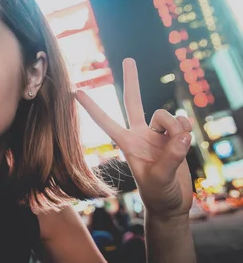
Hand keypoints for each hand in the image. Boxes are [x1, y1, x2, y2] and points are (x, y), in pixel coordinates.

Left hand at [76, 58, 193, 219]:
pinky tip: (186, 141)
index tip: (75, 92)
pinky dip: (186, 130)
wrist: (172, 203)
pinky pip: (183, 122)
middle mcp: (141, 134)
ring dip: (175, 127)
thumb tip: (182, 135)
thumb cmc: (157, 194)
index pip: (106, 121)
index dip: (91, 107)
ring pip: (167, 115)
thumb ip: (170, 157)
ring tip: (177, 147)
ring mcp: (158, 134)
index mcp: (127, 143)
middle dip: (132, 80)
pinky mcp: (175, 136)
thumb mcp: (159, 179)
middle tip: (128, 59)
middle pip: (134, 102)